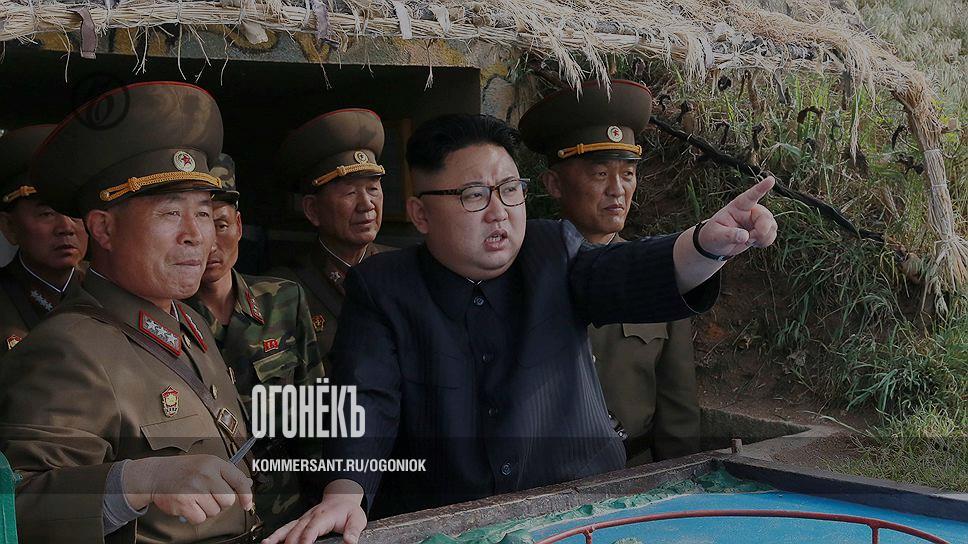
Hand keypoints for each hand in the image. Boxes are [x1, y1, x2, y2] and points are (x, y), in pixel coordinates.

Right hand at [123, 454, 253, 524]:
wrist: (155, 475)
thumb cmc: (183, 470)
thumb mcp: (207, 464)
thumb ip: (226, 474)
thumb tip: (246, 484)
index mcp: (214, 463)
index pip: (238, 480)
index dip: (246, 494)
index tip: (247, 503)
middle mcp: (206, 475)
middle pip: (228, 500)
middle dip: (220, 502)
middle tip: (208, 496)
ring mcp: (195, 489)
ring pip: (214, 511)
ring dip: (206, 509)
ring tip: (195, 498)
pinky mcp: (184, 503)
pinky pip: (200, 519)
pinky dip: (195, 516)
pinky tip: (188, 505)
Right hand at [263, 479, 366, 543]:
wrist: (342, 497)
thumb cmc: (348, 510)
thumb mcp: (357, 519)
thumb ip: (353, 530)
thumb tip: (351, 541)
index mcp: (324, 516)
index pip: (313, 528)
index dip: (306, 538)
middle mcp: (310, 516)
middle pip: (297, 530)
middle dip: (291, 542)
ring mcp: (303, 519)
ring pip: (288, 528)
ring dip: (277, 537)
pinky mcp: (299, 523)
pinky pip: (286, 528)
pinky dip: (276, 535)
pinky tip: (268, 541)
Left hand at [698, 176, 777, 256]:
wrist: (717, 245)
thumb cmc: (713, 236)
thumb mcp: (716, 236)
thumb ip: (729, 235)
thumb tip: (744, 236)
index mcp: (737, 207)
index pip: (750, 196)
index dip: (761, 188)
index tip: (771, 179)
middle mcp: (749, 211)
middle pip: (765, 216)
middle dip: (762, 230)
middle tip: (750, 239)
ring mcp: (757, 220)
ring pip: (772, 225)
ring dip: (764, 237)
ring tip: (749, 241)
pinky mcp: (762, 229)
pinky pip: (772, 234)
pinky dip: (766, 241)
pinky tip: (755, 243)